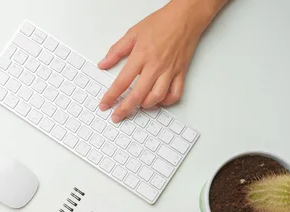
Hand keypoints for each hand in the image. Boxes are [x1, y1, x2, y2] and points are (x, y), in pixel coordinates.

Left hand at [98, 1, 209, 122]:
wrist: (185, 17)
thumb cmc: (161, 23)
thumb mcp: (133, 33)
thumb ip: (116, 51)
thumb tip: (103, 64)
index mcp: (141, 56)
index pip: (122, 82)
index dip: (111, 96)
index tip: (105, 105)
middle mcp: (155, 66)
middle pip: (138, 95)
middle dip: (125, 109)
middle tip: (117, 116)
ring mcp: (169, 71)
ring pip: (157, 97)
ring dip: (145, 106)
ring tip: (138, 106)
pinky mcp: (181, 73)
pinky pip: (175, 94)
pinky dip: (167, 102)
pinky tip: (159, 101)